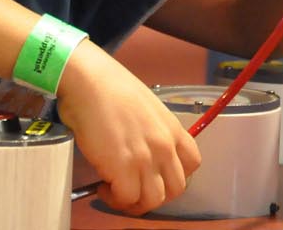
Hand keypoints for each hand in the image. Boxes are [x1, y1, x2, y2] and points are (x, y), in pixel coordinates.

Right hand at [55, 41, 199, 214]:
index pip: (192, 164)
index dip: (174, 176)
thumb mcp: (146, 108)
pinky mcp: (122, 166)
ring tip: (117, 192)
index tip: (158, 177)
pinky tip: (104, 187)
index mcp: (172, 129)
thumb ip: (152, 131)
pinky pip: (127, 199)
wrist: (89, 80)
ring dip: (135, 202)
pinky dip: (115, 199)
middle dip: (155, 195)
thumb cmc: (109, 87)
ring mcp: (145, 157)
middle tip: (136, 190)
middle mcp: (164, 146)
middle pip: (176, 189)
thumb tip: (141, 150)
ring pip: (153, 200)